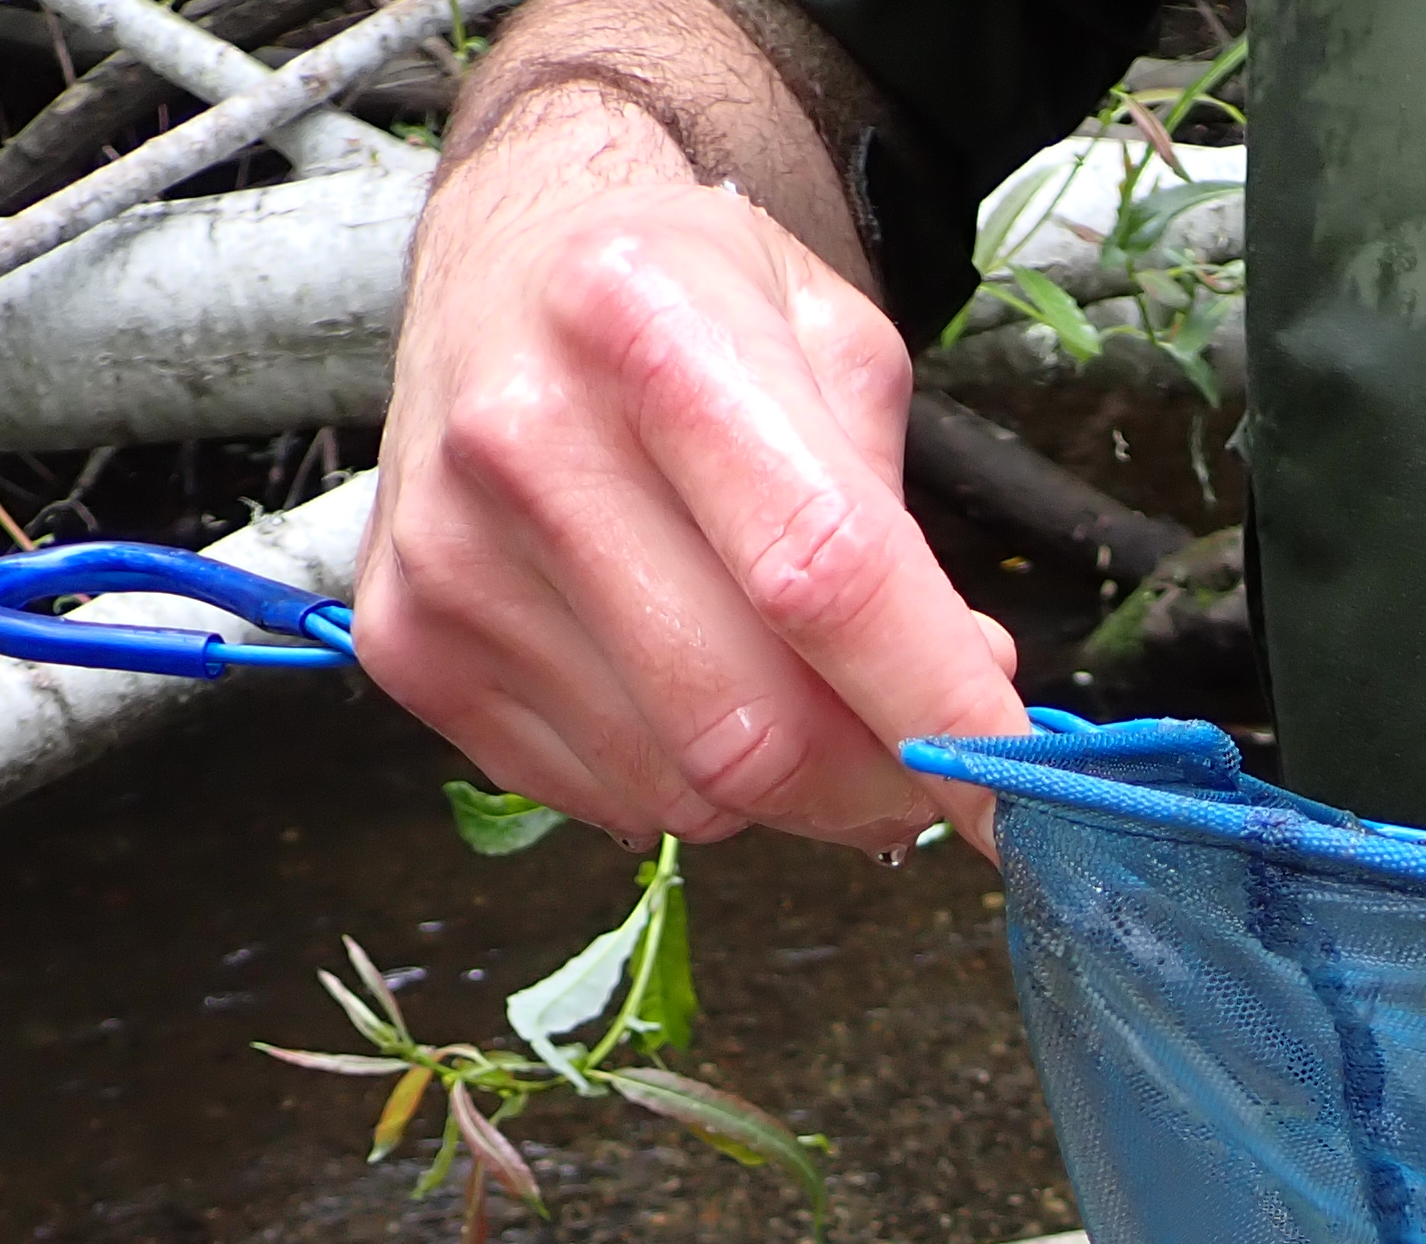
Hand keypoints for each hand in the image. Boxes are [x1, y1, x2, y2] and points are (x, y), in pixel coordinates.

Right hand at [359, 82, 1027, 852]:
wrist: (502, 265)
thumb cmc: (686, 304)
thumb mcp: (832, 344)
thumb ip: (901, 526)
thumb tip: (967, 700)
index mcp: (646, 326)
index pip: (823, 572)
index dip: (935, 704)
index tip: (1017, 788)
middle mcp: (523, 441)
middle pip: (745, 722)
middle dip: (869, 784)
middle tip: (921, 771)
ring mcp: (449, 556)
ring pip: (679, 788)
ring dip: (776, 788)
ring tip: (786, 690)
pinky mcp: (408, 644)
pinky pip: (599, 797)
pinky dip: (676, 777)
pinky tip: (676, 679)